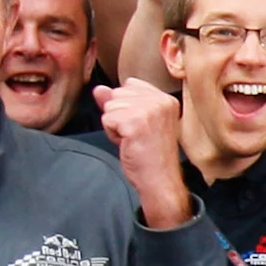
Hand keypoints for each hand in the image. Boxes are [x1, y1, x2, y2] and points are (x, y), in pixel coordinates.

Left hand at [96, 77, 193, 226]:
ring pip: (110, 106)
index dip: (128, 106)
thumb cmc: (151, 155)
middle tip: (137, 135)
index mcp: (166, 99)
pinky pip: (107, 119)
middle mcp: (160, 101)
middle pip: (117, 93)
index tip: (142, 126)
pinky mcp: (135, 122)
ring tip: (133, 140)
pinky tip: (129, 144)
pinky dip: (112, 134)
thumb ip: (118, 102)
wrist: (160, 180)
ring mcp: (149, 110)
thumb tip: (99, 89)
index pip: (130, 85)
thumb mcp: (135, 123)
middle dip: (120, 115)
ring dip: (115, 125)